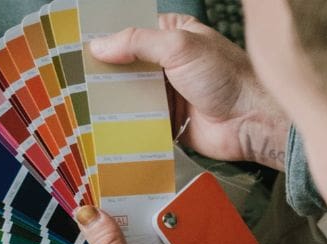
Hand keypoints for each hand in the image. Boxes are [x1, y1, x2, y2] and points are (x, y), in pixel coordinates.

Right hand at [90, 14, 289, 168]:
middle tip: (75, 79)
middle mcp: (169, 63)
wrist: (251, 121)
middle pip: (127, 66)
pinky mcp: (168, 123)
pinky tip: (105, 128)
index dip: (108, 38)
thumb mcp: (180, 47)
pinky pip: (140, 123)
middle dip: (105, 74)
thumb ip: (139, 42)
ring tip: (83, 105)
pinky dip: (126, 126)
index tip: (80, 46)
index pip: (133, 32)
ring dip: (113, 102)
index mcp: (174, 35)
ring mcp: (168, 94)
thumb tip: (100, 45)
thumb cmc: (227, 77)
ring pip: (131, 96)